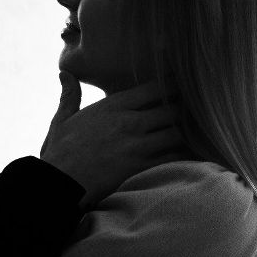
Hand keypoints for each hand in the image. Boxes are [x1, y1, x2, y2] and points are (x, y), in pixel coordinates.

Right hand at [40, 71, 190, 209]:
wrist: (58, 183)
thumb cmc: (59, 151)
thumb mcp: (62, 119)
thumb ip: (69, 94)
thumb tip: (64, 73)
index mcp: (112, 106)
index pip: (153, 89)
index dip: (171, 85)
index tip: (182, 84)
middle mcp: (128, 122)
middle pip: (171, 109)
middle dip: (184, 109)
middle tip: (197, 109)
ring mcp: (137, 146)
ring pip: (176, 133)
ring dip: (186, 132)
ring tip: (197, 131)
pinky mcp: (141, 168)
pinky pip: (172, 158)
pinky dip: (184, 155)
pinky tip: (191, 154)